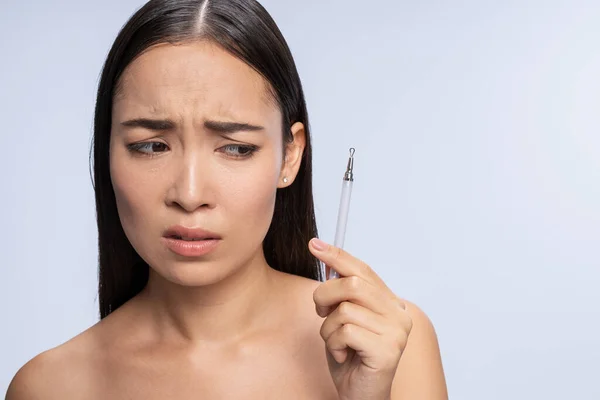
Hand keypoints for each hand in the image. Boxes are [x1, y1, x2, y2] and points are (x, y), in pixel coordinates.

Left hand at [308, 238, 412, 399]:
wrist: (360, 395)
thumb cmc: (351, 357)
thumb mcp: (343, 319)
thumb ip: (342, 293)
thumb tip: (327, 260)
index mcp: (390, 303)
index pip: (363, 270)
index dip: (337, 256)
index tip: (314, 244)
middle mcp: (399, 314)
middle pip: (352, 285)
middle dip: (325, 295)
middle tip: (321, 312)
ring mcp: (396, 332)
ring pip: (344, 309)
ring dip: (328, 328)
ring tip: (336, 342)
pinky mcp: (388, 350)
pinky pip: (345, 331)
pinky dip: (333, 343)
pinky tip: (342, 354)